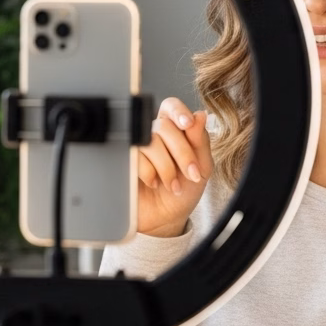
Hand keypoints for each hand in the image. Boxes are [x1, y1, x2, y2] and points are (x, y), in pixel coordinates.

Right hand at [136, 97, 213, 237]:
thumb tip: (200, 115)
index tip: (187, 124)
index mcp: (174, 129)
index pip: (171, 107)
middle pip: (164, 126)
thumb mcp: (202, 167)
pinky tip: (154, 183)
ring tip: (173, 185)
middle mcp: (153, 134)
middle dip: (182, 152)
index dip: (178, 111)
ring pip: (149, 141)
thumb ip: (201, 141)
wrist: (166, 219)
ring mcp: (137, 147)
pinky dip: (150, 173)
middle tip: (192, 174)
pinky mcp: (124, 161)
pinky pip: (135, 156)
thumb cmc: (185, 191)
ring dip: (166, 166)